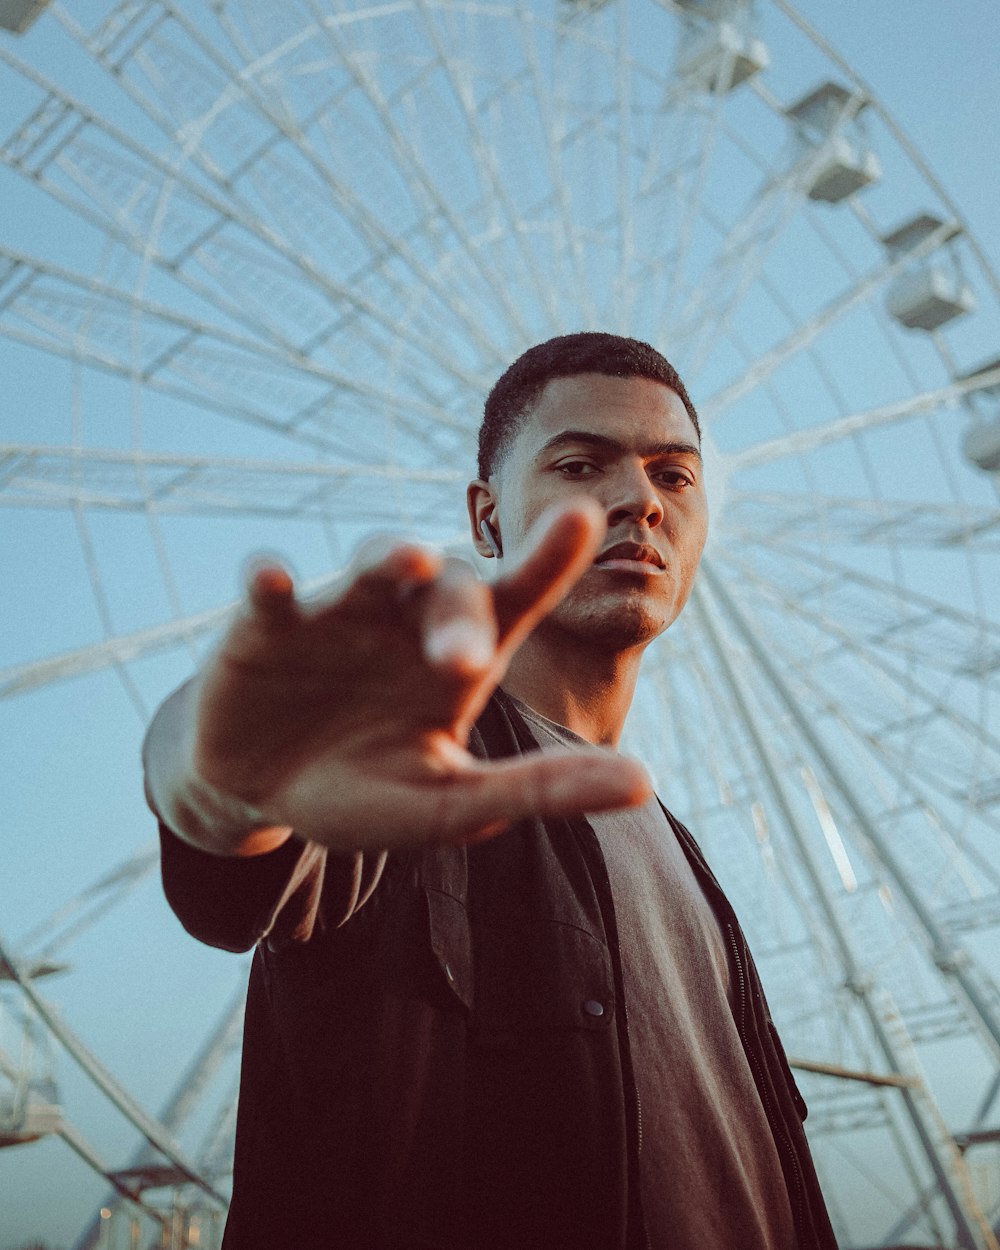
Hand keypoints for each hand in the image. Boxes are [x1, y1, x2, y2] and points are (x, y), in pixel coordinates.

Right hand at [150, 501, 650, 853]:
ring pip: (371, 563)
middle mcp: (407, 620)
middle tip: (463, 664)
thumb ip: (542, 788)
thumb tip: (645, 784)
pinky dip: (270, 581)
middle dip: (459, 618)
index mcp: (462, 655)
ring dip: (389, 558)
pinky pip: (270, 591)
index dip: (548, 559)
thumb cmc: (366, 787)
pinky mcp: (266, 625)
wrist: (265, 790)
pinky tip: (271, 581)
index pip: (516, 599)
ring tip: (410, 563)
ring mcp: (339, 614)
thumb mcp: (452, 802)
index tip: (584, 516)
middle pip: (450, 590)